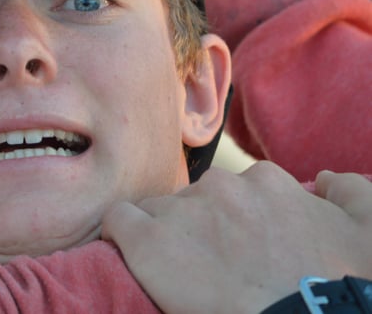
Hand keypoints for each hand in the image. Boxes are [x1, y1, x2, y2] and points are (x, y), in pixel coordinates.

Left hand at [101, 162, 371, 313]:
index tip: (240, 250)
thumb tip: (327, 178)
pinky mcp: (146, 240)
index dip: (236, 222)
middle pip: (196, 202)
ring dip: (164, 235)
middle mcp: (222, 188)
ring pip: (158, 212)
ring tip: (175, 271)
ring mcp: (181, 212)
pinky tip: (127, 252)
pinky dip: (120, 233)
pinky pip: (118, 220)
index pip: (238, 191)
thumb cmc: (342, 287)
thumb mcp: (367, 233)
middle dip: (200, 229)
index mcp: (267, 183)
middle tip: (210, 267)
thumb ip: (351, 194)